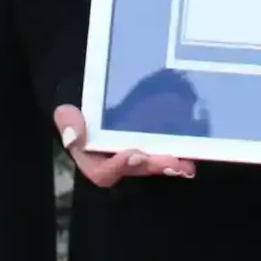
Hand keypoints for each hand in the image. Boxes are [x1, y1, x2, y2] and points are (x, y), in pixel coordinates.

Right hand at [53, 106, 197, 186]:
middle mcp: (116, 160)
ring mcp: (135, 153)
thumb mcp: (67, 108)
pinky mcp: (150, 143)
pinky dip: (178, 151)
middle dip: (154, 167)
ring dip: (170, 165)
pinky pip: (163, 150)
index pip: (103, 171)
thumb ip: (67, 121)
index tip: (133, 154)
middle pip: (135, 170)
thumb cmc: (78, 103)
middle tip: (173, 163)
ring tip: (187, 166)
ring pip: (152, 164)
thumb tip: (72, 136)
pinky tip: (193, 151)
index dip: (118, 166)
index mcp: (93, 157)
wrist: (91, 88)